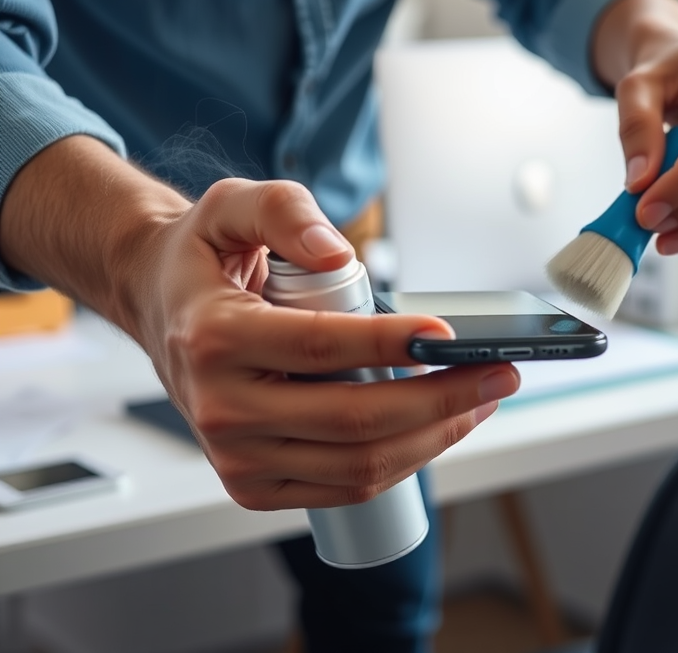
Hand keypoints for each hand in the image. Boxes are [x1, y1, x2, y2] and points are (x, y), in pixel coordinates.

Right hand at [134, 178, 519, 510]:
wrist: (161, 308)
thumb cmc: (206, 261)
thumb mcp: (233, 207)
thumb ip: (284, 212)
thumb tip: (337, 252)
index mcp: (215, 339)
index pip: (323, 348)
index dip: (396, 344)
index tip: (452, 337)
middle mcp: (221, 407)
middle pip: (354, 420)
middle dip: (442, 399)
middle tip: (498, 373)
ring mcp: (235, 456)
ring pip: (358, 465)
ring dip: (435, 437)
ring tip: (480, 399)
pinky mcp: (252, 484)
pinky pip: (344, 487)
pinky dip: (401, 464)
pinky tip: (437, 430)